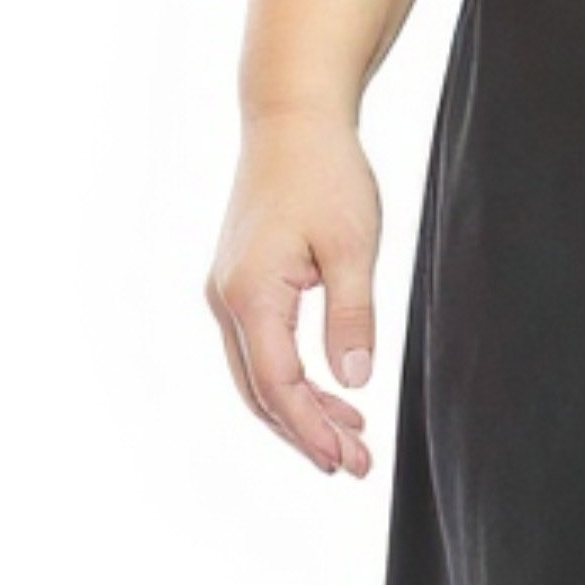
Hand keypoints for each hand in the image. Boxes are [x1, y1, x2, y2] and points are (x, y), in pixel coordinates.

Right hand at [205, 114, 383, 473]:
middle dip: (306, 433)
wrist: (291, 119)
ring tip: (352, 438)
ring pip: (257, 373)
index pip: (279, 385)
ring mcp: (228, 291)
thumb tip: (352, 381)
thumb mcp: (353, 246)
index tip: (349, 459)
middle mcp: (227, 299)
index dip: (312, 429)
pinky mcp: (239, 281)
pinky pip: (260, 348)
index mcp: (251, 295)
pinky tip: (331, 391)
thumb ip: (351, 316)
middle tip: (356, 465)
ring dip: (300, 410)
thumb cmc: (326, 173)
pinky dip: (292, 378)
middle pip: (260, 391)